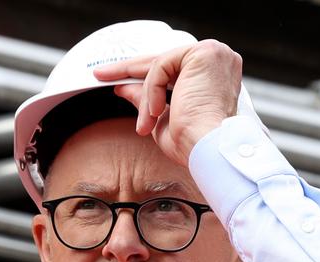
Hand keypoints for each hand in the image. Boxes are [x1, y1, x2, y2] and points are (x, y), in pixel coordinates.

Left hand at [94, 40, 242, 166]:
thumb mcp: (161, 118)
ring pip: (160, 66)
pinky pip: (161, 66)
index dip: (143, 75)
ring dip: (146, 97)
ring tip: (146, 124)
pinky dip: (152, 91)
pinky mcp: (204, 53)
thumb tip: (122, 88)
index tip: (116, 80)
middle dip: (129, 70)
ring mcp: (214, 54)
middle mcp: (218, 59)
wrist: (207, 151)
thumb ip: (145, 99)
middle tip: (100, 75)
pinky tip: (156, 112)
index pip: (172, 69)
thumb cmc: (193, 144)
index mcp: (214, 75)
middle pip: (164, 61)